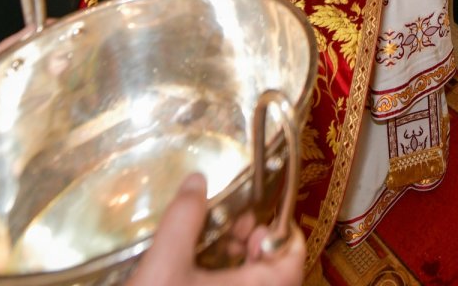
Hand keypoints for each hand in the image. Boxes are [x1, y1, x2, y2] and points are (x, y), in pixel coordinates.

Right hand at [126, 173, 305, 285]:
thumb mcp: (164, 264)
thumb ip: (183, 219)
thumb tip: (197, 181)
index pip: (293, 258)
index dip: (282, 231)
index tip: (260, 214)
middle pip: (273, 271)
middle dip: (254, 242)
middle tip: (230, 223)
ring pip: (251, 284)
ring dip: (235, 262)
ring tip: (210, 242)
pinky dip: (222, 280)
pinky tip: (195, 269)